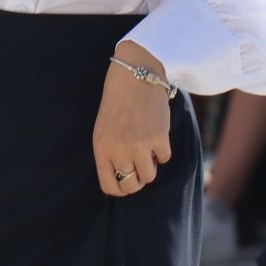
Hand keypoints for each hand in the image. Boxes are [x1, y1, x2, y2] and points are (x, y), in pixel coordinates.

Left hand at [92, 41, 173, 197]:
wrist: (134, 76)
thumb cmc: (118, 105)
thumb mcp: (104, 131)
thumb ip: (109, 156)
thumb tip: (124, 182)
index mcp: (101, 149)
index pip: (110, 187)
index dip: (121, 189)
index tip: (128, 181)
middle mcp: (118, 150)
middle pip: (131, 185)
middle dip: (138, 178)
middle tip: (140, 164)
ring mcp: (138, 145)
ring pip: (150, 176)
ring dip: (151, 165)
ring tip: (148, 148)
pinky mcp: (158, 137)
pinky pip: (164, 158)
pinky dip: (163, 150)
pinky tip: (157, 134)